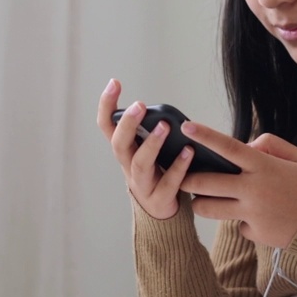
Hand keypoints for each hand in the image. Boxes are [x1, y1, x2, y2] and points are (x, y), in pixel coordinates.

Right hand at [97, 79, 194, 219]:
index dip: (107, 105)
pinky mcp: (159, 199)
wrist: (161, 214)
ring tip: (165, 127)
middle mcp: (128, 166)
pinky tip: (189, 152)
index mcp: (125, 150)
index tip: (115, 83)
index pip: (107, 125)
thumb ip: (153, 131)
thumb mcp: (149, 150)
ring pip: (140, 164)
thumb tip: (167, 113)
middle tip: (138, 106)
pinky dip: (178, 167)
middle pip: (119, 144)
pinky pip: (168, 183)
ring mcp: (142, 184)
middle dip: (127, 124)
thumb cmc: (157, 173)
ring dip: (151, 144)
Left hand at [178, 121, 296, 248]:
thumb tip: (245, 146)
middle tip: (181, 177)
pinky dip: (242, 221)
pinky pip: (237, 225)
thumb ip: (270, 145)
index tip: (186, 128)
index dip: (205, 136)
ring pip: (209, 209)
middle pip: (205, 184)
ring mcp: (252, 214)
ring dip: (202, 204)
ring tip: (206, 200)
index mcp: (264, 166)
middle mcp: (254, 190)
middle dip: (186, 179)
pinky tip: (260, 219)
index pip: (228, 147)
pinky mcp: (254, 233)